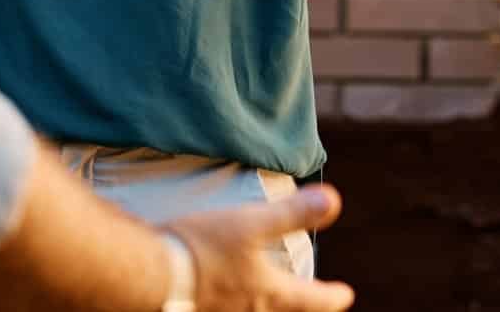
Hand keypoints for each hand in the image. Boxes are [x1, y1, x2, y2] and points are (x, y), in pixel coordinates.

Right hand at [168, 185, 353, 311]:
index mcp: (269, 292)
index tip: (346, 294)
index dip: (331, 296)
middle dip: (301, 307)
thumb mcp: (250, 222)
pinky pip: (225, 311)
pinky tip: (225, 297)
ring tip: (268, 299)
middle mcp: (250, 310)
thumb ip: (291, 213)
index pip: (312, 299)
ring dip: (268, 307)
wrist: (153, 273)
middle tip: (311, 303)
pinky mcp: (198, 311)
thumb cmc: (204, 247)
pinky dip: (235, 305)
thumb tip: (334, 199)